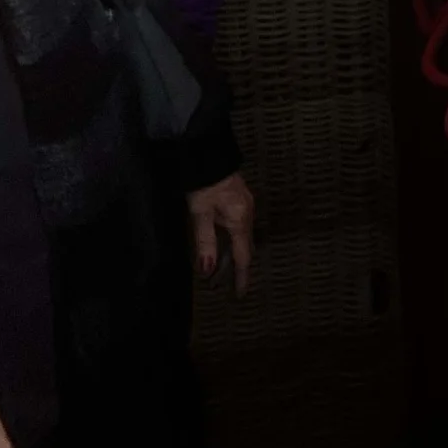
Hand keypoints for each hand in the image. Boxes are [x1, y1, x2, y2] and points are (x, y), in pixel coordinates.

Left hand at [187, 172, 255, 294]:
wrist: (209, 152)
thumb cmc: (204, 184)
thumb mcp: (201, 214)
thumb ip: (205, 242)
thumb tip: (207, 271)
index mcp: (240, 221)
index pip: (243, 256)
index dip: (241, 277)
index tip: (240, 295)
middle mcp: (247, 215)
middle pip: (245, 248)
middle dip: (238, 267)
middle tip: (228, 285)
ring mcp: (245, 206)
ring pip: (242, 237)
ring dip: (234, 253)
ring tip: (222, 268)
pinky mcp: (239, 199)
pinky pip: (239, 227)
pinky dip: (232, 240)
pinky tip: (223, 242)